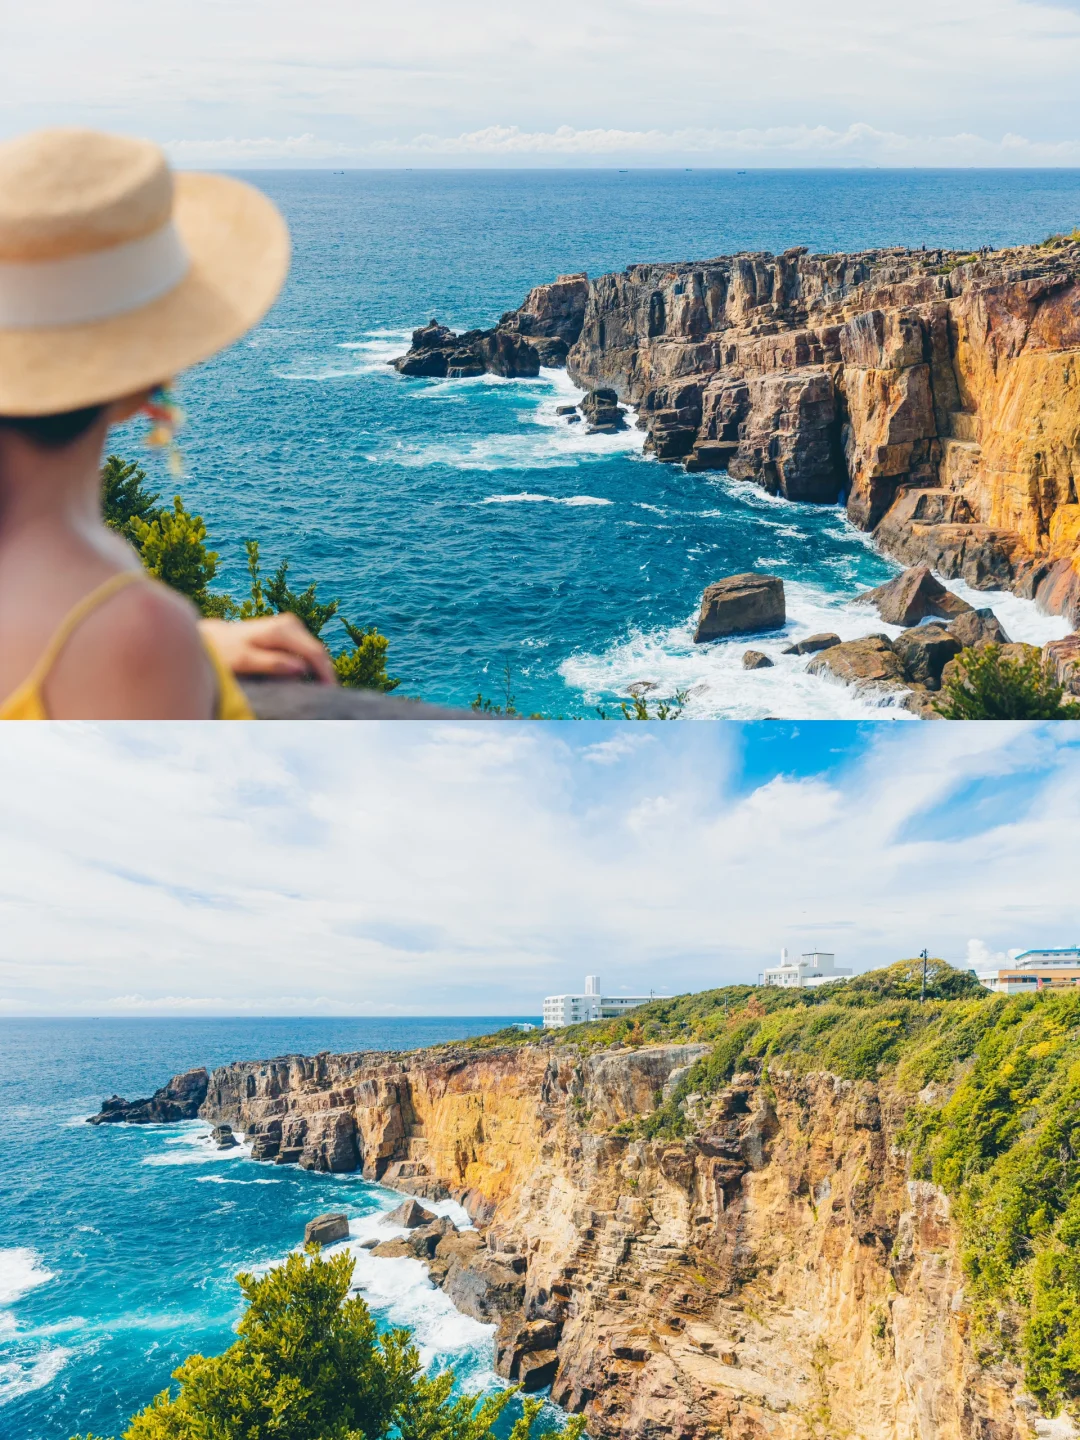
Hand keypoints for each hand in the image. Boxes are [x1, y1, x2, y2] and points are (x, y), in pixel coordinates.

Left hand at [199, 614, 335, 683]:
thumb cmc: (226, 652)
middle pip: (318, 651)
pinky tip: (311, 681)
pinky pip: (307, 650)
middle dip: (326, 673)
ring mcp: (290, 625)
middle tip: (330, 698)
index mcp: (281, 630)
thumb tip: (301, 669)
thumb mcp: (244, 661)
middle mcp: (290, 623)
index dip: (325, 673)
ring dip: (320, 670)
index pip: (314, 652)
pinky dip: (311, 665)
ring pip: (314, 651)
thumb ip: (272, 664)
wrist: (215, 637)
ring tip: (322, 692)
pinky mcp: (289, 631)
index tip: (331, 693)